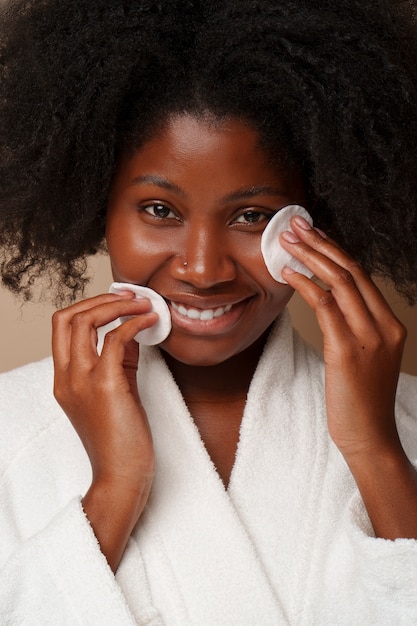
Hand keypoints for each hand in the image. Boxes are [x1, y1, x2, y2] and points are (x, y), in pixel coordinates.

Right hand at [52, 291, 157, 568]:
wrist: (122, 477)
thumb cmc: (121, 439)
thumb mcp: (116, 392)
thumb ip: (119, 360)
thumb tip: (132, 330)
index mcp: (64, 379)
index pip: (62, 326)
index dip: (88, 306)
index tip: (117, 301)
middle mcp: (67, 377)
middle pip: (66, 316)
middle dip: (99, 299)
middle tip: (130, 297)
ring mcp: (83, 381)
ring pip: (87, 320)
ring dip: (119, 305)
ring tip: (145, 304)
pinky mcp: (107, 386)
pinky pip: (117, 338)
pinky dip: (135, 323)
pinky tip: (153, 321)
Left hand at [280, 217, 406, 459]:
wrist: (370, 438)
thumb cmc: (360, 401)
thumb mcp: (364, 358)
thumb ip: (352, 328)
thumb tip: (325, 301)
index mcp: (390, 325)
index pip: (362, 276)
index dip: (336, 250)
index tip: (314, 233)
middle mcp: (384, 325)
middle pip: (352, 270)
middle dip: (321, 243)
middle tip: (296, 226)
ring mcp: (369, 337)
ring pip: (340, 281)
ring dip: (311, 256)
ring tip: (287, 241)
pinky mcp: (347, 351)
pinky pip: (325, 306)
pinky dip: (306, 285)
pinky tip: (288, 274)